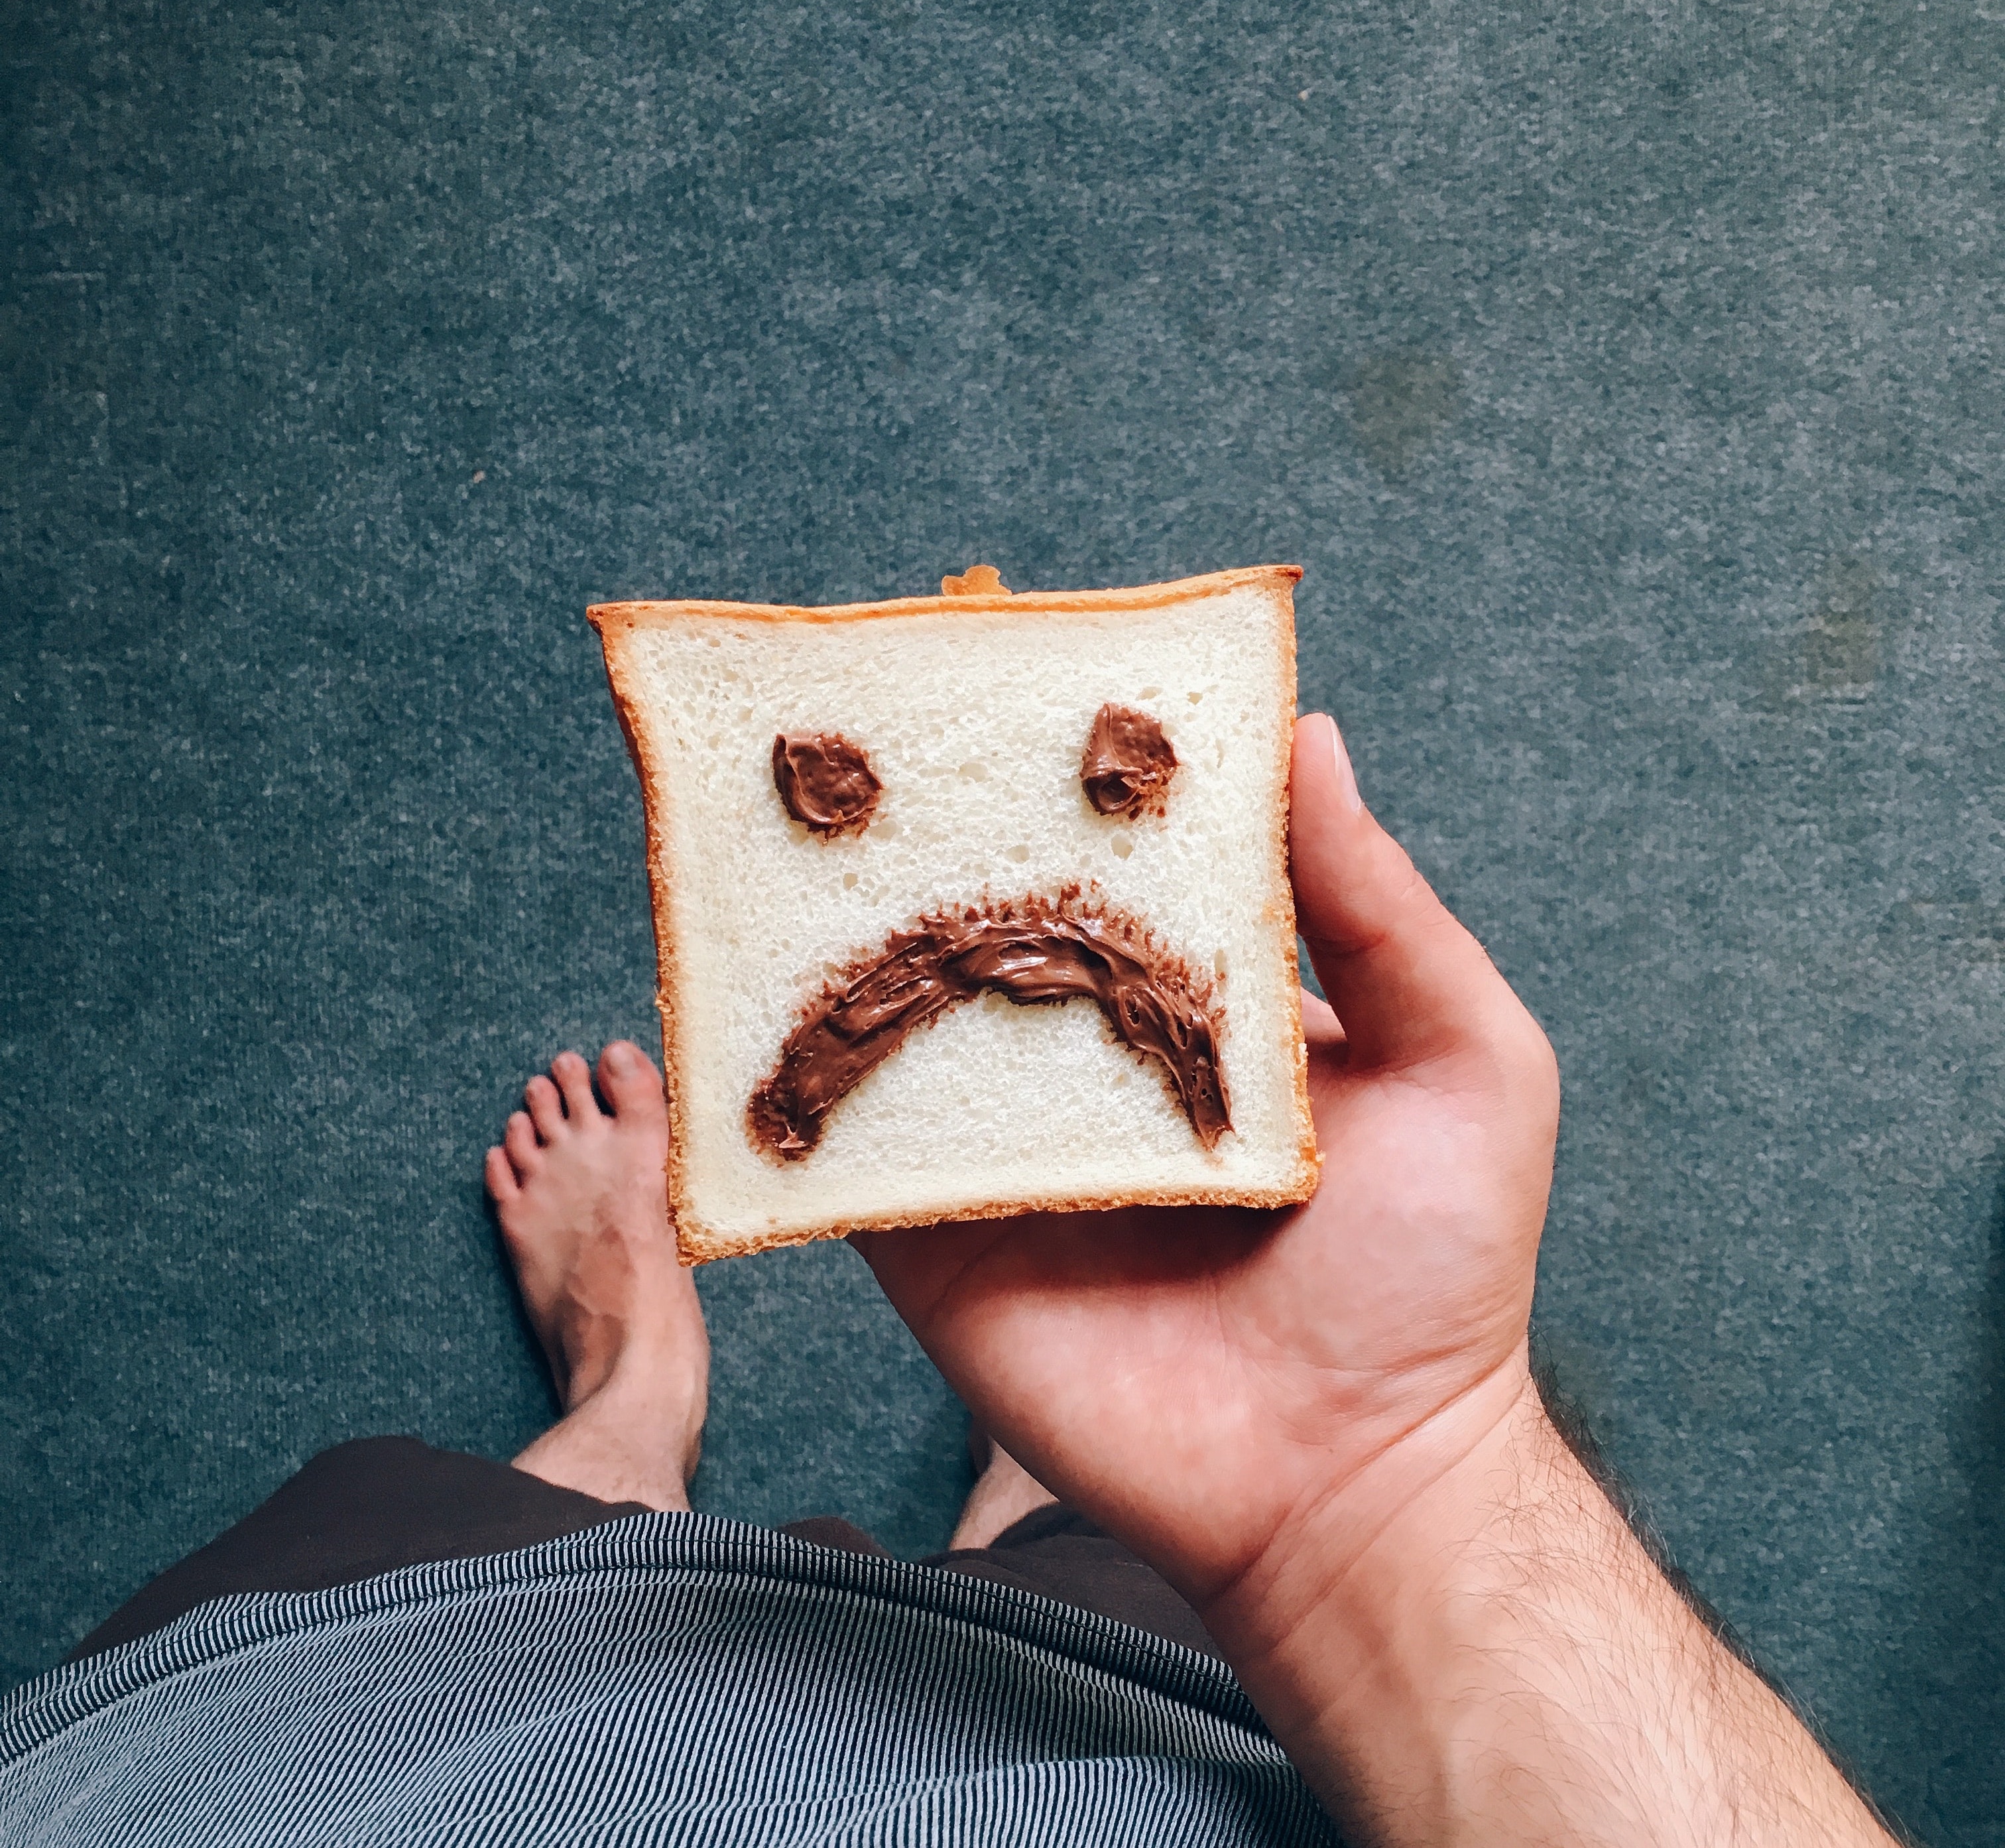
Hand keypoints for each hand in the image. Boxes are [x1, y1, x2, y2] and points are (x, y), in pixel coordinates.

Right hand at [854, 712, 1559, 1614]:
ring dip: (835, 945)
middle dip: (924, 840)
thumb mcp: (1459, 1053)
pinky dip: (789, 1094)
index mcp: (1195, 1007)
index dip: (1063, 775)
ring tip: (764, 834)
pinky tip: (736, 1008)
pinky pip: (845, 1159)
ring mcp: (1003, 1154)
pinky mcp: (935, 1247)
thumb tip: (1308, 733)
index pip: (1115, 866)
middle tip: (843, 726)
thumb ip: (1379, 905)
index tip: (1004, 664)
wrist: (1354, 1478)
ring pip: (901, 1028)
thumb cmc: (1435, 1267)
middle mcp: (1088, 1066)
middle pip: (987, 931)